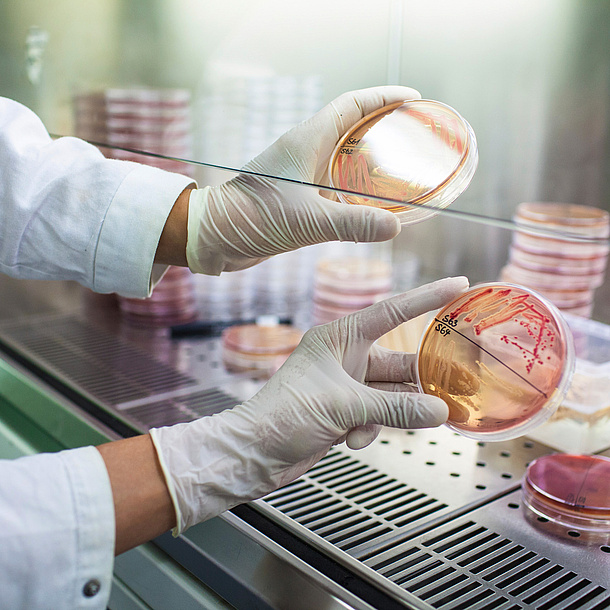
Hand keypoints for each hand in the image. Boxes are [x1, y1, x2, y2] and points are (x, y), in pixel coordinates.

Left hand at [150, 276, 468, 532]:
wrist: (254, 452)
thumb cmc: (282, 415)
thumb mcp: (343, 407)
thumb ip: (395, 408)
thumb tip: (439, 410)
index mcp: (339, 338)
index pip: (391, 311)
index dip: (426, 297)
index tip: (456, 286)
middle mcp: (344, 358)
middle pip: (398, 362)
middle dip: (427, 376)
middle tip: (462, 384)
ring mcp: (345, 386)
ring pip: (391, 393)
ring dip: (403, 409)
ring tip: (427, 420)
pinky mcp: (344, 411)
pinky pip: (377, 415)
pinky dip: (374, 428)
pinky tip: (356, 440)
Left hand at [186, 85, 420, 274]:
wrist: (213, 236)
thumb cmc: (251, 218)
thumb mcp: (306, 221)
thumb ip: (352, 223)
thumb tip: (394, 227)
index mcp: (306, 141)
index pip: (351, 105)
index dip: (383, 98)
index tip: (413, 99)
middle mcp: (304, 152)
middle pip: (352, 127)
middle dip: (384, 127)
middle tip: (414, 135)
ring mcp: (300, 174)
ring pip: (343, 157)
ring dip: (371, 160)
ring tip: (402, 169)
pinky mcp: (297, 196)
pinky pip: (334, 184)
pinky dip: (356, 190)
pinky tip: (372, 205)